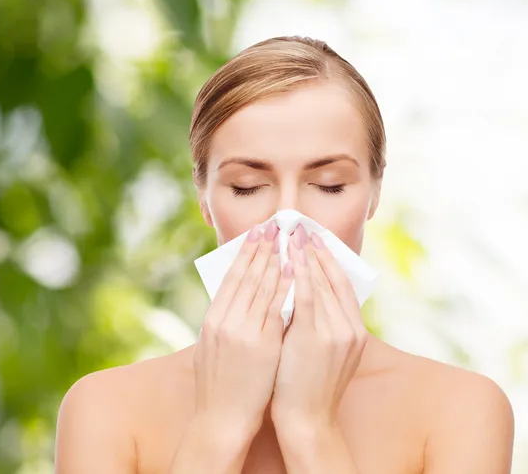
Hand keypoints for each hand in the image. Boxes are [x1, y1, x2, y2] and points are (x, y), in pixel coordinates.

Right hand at [193, 220, 293, 436]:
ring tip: (285, 240)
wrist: (220, 419)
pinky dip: (285, 287)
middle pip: (246, 276)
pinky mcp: (261, 345)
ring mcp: (243, 332)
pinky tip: (293, 271)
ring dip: (275, 260)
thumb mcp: (212, 345)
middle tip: (272, 226)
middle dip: (261, 249)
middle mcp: (225, 321)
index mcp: (212, 319)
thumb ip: (225, 319)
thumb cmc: (218, 383)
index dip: (244, 253)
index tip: (255, 233)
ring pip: (262, 287)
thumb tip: (238, 296)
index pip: (231, 278)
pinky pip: (276, 309)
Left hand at [270, 224, 368, 431]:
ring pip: (321, 283)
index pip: (342, 283)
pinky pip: (307, 297)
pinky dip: (300, 274)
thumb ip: (321, 322)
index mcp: (354, 330)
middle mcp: (350, 328)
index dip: (328, 258)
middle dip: (316, 250)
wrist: (307, 420)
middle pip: (333, 278)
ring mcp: (336, 333)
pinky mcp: (316, 338)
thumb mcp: (325, 352)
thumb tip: (303, 292)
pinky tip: (291, 257)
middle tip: (302, 226)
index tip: (315, 237)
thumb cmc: (308, 385)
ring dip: (306, 255)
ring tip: (293, 233)